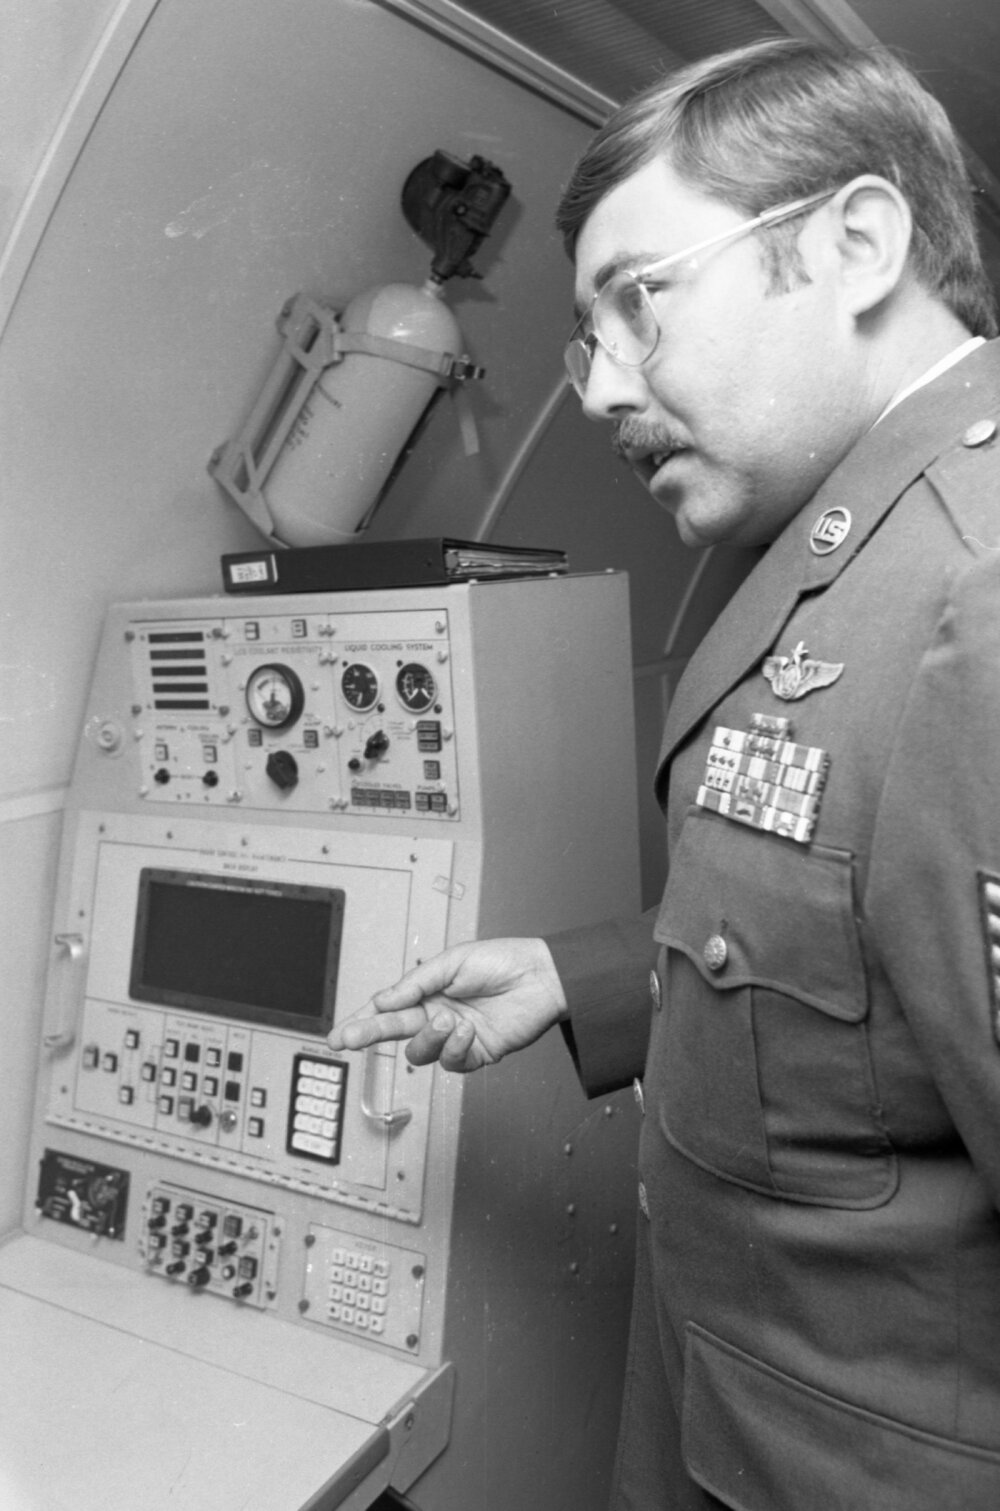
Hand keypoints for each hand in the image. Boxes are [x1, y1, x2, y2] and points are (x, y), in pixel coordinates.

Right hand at [327, 937, 566, 1071]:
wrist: (542, 977)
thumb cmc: (502, 961)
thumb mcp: (451, 962)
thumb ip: (415, 984)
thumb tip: (382, 1000)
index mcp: (426, 992)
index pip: (386, 1009)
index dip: (360, 1021)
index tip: (337, 1034)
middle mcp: (436, 1016)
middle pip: (393, 1032)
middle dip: (367, 1034)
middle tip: (348, 1040)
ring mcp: (454, 1038)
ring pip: (420, 1052)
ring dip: (429, 1036)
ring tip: (448, 1018)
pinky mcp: (475, 1055)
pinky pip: (452, 1062)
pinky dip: (455, 1047)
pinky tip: (467, 1030)